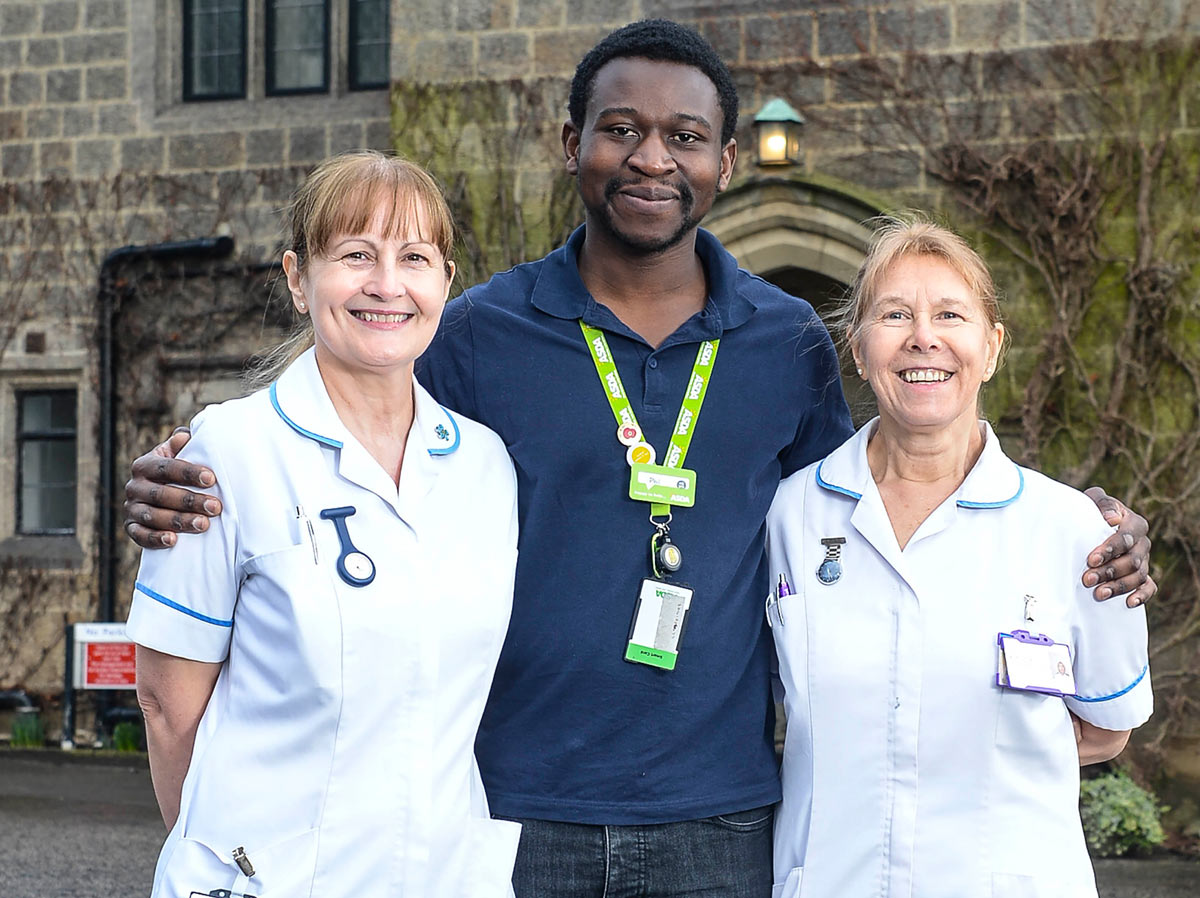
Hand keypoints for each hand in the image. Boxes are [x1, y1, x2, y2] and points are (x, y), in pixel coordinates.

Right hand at [123, 429, 221, 548]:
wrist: (160, 498)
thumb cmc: (177, 474)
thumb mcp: (178, 456)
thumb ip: (183, 444)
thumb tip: (187, 434)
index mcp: (145, 465)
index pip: (166, 467)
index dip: (188, 472)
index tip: (211, 478)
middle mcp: (134, 486)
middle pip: (161, 494)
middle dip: (190, 501)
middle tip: (215, 507)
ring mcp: (131, 508)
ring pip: (153, 516)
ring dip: (178, 521)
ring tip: (203, 525)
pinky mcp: (131, 528)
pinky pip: (139, 535)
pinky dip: (154, 538)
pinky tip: (172, 540)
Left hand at [1082, 487, 1154, 606]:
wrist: (1091, 523)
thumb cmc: (1091, 511)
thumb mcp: (1094, 501)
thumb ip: (1104, 504)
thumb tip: (1112, 519)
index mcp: (1134, 523)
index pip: (1127, 538)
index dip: (1110, 549)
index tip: (1091, 559)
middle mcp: (1143, 543)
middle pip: (1132, 560)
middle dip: (1109, 571)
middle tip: (1087, 579)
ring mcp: (1144, 560)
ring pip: (1138, 576)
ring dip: (1119, 586)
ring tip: (1099, 594)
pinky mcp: (1142, 575)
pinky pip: (1149, 587)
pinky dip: (1142, 596)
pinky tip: (1129, 603)